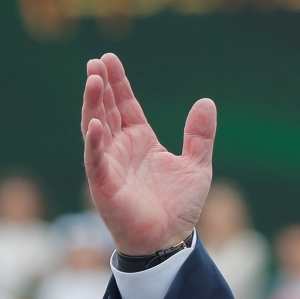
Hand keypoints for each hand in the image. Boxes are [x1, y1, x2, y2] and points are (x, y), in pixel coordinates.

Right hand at [81, 53, 214, 254]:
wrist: (170, 239)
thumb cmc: (178, 206)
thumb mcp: (197, 166)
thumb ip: (200, 136)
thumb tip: (206, 101)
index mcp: (141, 141)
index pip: (126, 106)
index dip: (119, 83)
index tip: (110, 59)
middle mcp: (121, 149)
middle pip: (107, 110)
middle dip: (101, 86)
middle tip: (96, 61)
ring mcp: (109, 165)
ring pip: (95, 128)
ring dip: (92, 104)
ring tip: (92, 79)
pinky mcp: (104, 184)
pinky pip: (95, 159)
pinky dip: (94, 141)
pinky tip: (95, 122)